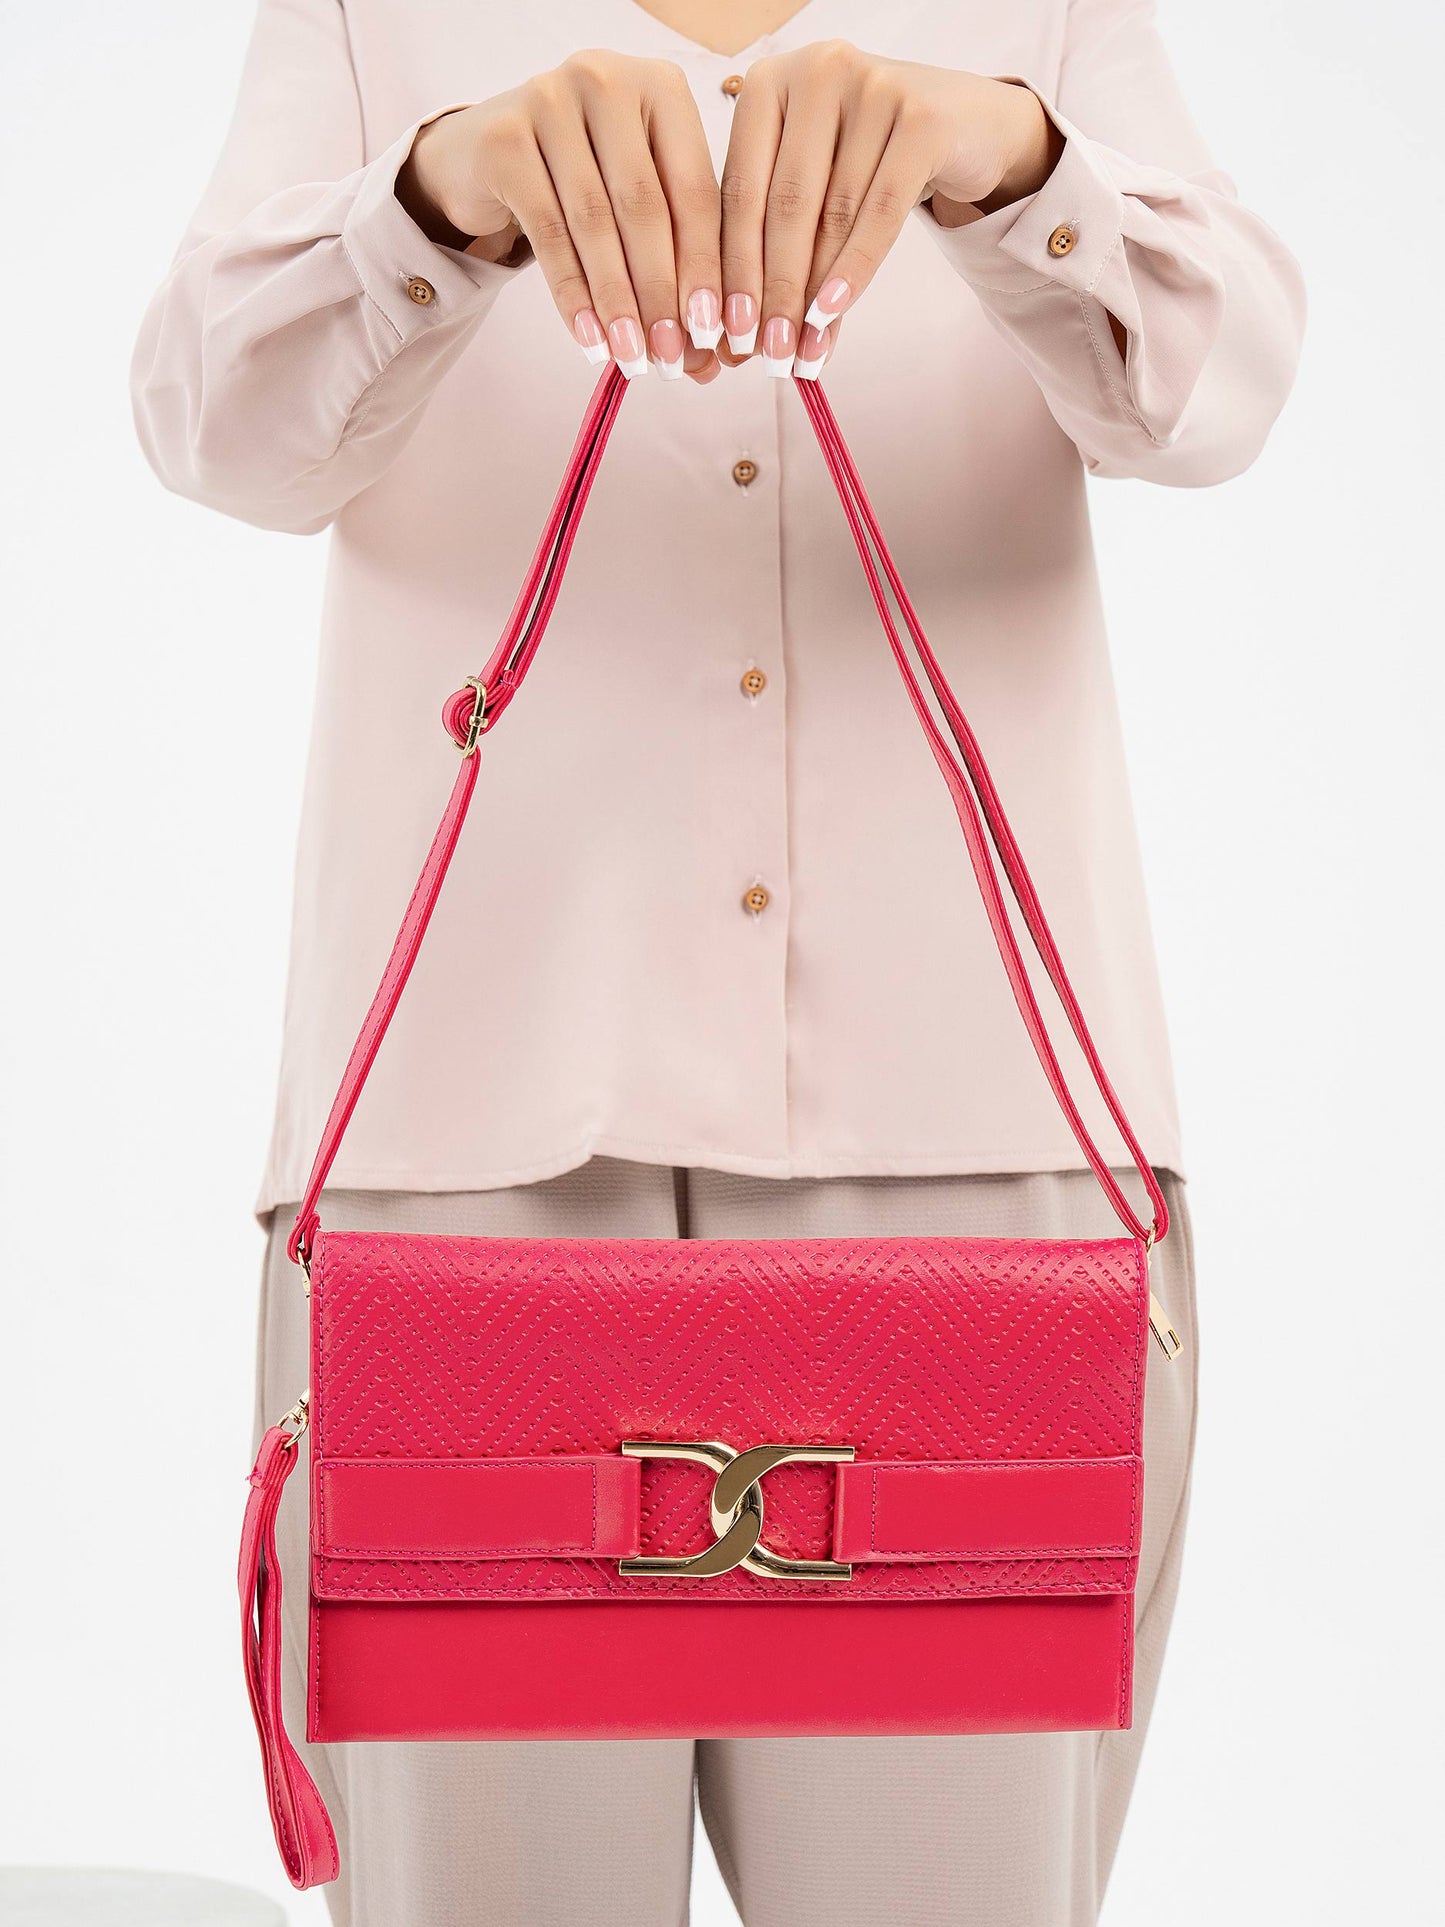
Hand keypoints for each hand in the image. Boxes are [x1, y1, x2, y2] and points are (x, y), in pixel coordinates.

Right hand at [397, 53, 724, 382]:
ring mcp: (550, 100)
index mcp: (661, 87)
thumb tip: (707, 350)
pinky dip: (572, 295)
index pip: (694, 189)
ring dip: (618, 301)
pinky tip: (589, 340)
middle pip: (646, 206)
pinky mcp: (504, 138)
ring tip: (632, 358)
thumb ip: (675, 256)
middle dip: (662, 293)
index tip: (713, 332)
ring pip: (595, 223)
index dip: (706, 267)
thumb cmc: (583, 178)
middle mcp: (608, 79)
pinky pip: (547, 232)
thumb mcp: (636, 201)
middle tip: (672, 358)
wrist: (486, 154)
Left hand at [718, 42, 1060, 376]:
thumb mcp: (813, 186)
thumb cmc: (868, 161)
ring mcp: (871, 86)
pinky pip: (879, 211)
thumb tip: (745, 336)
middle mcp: (815, 71)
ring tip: (803, 350)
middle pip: (783, 204)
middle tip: (767, 354)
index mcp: (768, 83)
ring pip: (831, 214)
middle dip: (772, 290)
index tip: (726, 334)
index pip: (739, 190)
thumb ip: (776, 241)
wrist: (962, 126)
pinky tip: (833, 311)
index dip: (730, 269)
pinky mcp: (921, 116)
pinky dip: (854, 268)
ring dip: (813, 293)